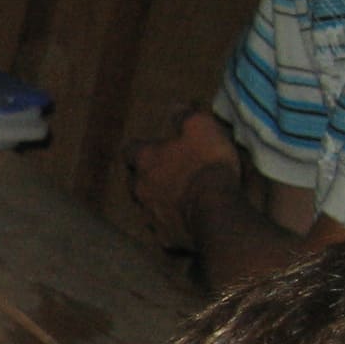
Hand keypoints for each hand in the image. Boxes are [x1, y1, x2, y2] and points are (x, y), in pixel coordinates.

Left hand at [125, 107, 240, 248]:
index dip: (141, 148)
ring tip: (180, 199)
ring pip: (148, 206)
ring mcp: (150, 216)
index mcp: (146, 160)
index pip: (130, 150)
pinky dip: (173, 225)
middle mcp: (140, 188)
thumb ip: (184, 115)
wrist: (214, 212)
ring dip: (160, 201)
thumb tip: (174, 106)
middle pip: (135, 181)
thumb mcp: (200, 127)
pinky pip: (165, 230)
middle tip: (167, 174)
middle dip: (147, 177)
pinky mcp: (164, 238)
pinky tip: (188, 223)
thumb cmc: (206, 164)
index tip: (152, 147)